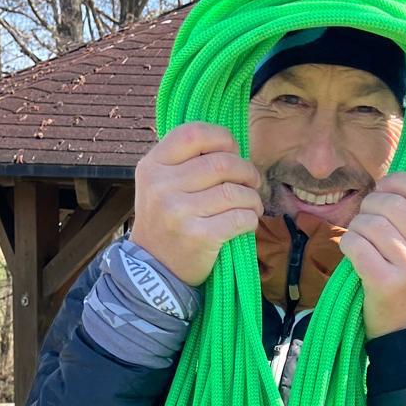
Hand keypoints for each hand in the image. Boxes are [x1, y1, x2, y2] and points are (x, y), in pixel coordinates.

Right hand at [129, 121, 262, 287]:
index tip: (233, 152)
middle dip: (247, 171)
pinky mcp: (199, 236)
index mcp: (152, 166)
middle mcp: (162, 186)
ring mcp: (179, 212)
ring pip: (235, 192)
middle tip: (251, 183)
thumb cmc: (165, 223)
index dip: (222, 138)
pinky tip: (246, 222)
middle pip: (222, 162)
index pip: (193, 133)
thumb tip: (230, 146)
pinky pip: (240, 218)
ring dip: (252, 198)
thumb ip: (184, 162)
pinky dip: (250, 219)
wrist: (153, 271)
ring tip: (252, 205)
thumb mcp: (158, 184)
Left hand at [339, 172, 405, 337]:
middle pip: (394, 203)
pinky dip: (347, 243)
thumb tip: (388, 184)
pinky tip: (351, 251)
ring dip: (357, 225)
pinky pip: (357, 244)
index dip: (400, 181)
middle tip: (366, 217)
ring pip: (372, 223)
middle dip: (371, 204)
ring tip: (359, 237)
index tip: (384, 187)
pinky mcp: (386, 283)